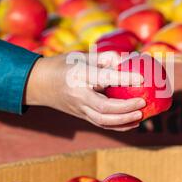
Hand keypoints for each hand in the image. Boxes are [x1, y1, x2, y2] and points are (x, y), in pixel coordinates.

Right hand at [24, 52, 145, 130]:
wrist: (39, 84)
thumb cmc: (63, 65)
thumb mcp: (81, 56)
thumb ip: (104, 58)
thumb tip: (127, 60)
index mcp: (79, 75)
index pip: (104, 78)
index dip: (124, 79)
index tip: (141, 78)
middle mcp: (79, 95)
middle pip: (104, 107)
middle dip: (125, 108)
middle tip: (142, 102)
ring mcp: (79, 108)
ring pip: (102, 120)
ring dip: (123, 120)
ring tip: (141, 115)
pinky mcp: (81, 116)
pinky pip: (101, 124)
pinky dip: (118, 126)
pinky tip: (133, 123)